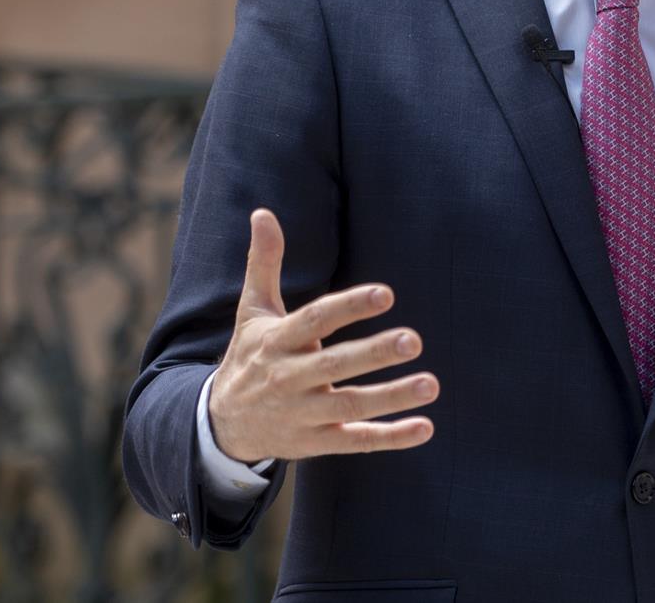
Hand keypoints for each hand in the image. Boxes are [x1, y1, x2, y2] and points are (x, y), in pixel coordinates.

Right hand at [208, 208, 439, 462]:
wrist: (222, 424)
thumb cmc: (251, 355)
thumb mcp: (252, 310)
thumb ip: (263, 263)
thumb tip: (262, 213)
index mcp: (277, 341)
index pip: (315, 320)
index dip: (349, 307)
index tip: (385, 294)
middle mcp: (289, 378)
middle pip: (335, 365)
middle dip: (374, 354)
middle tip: (415, 340)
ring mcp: (303, 414)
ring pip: (350, 406)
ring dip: (392, 397)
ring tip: (432, 384)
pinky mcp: (316, 442)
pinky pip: (356, 441)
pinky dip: (390, 437)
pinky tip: (425, 427)